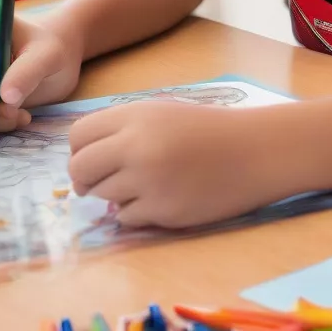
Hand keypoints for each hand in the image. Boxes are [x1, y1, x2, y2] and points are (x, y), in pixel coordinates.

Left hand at [68, 102, 275, 228]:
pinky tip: (160, 198)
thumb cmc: (208, 129)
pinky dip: (135, 212)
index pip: (78, 135)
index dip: (79, 150)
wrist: (254, 151)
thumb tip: (83, 159)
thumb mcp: (162, 112)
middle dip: (84, 179)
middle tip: (99, 182)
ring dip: (113, 195)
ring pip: (101, 196)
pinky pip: (126, 218)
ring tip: (143, 185)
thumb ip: (123, 129)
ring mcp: (148, 181)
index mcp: (135, 116)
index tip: (92, 158)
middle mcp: (135, 146)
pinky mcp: (162, 211)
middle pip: (80, 169)